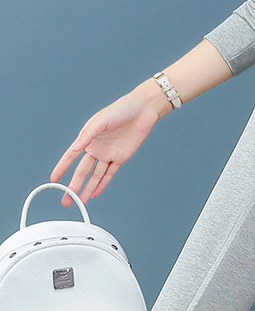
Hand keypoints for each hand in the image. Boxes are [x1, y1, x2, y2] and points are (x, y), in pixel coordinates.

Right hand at [50, 88, 160, 206]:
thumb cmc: (121, 109)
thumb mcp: (101, 120)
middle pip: (82, 171)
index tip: (54, 180)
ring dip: (88, 188)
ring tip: (80, 201)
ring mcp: (109, 154)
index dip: (62, 168)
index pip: (71, 156)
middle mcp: (97, 148)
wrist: (144, 109)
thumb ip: (88, 135)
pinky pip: (110, 173)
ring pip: (96, 175)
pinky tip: (96, 193)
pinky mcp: (122, 157)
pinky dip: (103, 184)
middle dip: (74, 186)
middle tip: (67, 200)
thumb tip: (76, 147)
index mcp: (88, 138)